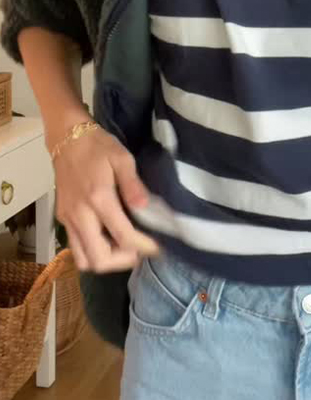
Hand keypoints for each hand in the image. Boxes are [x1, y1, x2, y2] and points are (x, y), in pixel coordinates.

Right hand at [52, 125, 160, 272]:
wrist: (66, 138)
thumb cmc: (98, 147)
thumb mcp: (122, 158)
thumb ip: (134, 185)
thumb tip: (146, 207)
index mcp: (99, 199)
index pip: (124, 237)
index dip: (144, 247)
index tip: (158, 247)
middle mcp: (80, 215)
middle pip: (100, 259)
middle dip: (123, 260)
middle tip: (139, 250)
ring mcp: (68, 219)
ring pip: (84, 259)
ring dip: (106, 260)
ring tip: (123, 247)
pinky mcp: (62, 219)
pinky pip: (76, 248)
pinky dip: (93, 251)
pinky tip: (108, 238)